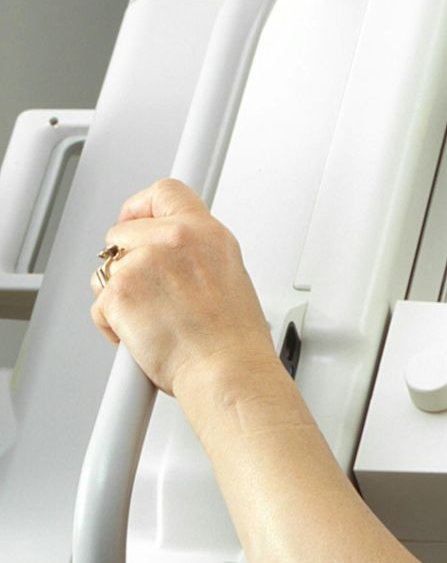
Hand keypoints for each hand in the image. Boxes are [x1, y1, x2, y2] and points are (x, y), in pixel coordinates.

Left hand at [89, 179, 276, 398]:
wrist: (225, 370)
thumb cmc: (232, 339)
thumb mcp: (229, 276)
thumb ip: (196, 255)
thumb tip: (171, 256)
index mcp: (208, 234)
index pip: (165, 192)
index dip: (141, 207)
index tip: (135, 221)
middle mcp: (176, 240)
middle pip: (123, 231)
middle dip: (125, 260)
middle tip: (145, 290)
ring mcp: (145, 263)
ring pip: (106, 269)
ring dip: (119, 294)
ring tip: (151, 319)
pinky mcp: (120, 291)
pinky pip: (99, 301)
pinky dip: (112, 323)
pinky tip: (141, 334)